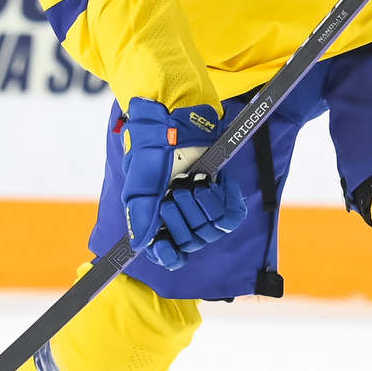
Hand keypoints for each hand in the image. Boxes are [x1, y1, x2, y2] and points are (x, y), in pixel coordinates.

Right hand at [119, 97, 245, 269]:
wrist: (176, 115)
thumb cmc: (151, 146)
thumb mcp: (140, 181)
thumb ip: (141, 214)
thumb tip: (141, 246)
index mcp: (156, 217)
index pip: (167, 253)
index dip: (168, 255)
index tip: (165, 246)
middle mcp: (180, 214)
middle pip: (190, 242)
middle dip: (182, 219)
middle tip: (175, 192)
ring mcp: (201, 204)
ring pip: (210, 230)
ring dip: (201, 206)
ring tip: (192, 182)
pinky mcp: (221, 192)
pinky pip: (230, 216)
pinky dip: (224, 200)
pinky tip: (216, 184)